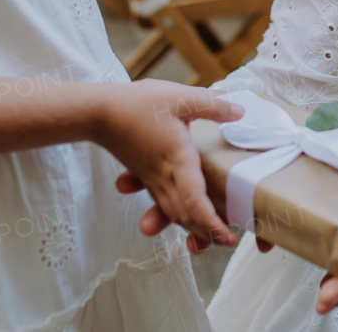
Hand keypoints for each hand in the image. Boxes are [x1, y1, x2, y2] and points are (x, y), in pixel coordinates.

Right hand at [94, 80, 241, 249]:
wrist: (97, 113)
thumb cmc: (136, 104)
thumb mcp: (180, 97)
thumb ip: (213, 105)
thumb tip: (240, 112)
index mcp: (177, 159)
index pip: (194, 200)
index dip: (211, 222)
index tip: (229, 235)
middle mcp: (164, 176)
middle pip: (186, 216)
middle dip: (208, 233)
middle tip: (230, 241)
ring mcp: (153, 179)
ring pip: (174, 213)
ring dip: (193, 228)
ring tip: (211, 235)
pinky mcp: (146, 176)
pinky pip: (164, 203)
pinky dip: (178, 215)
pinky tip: (185, 216)